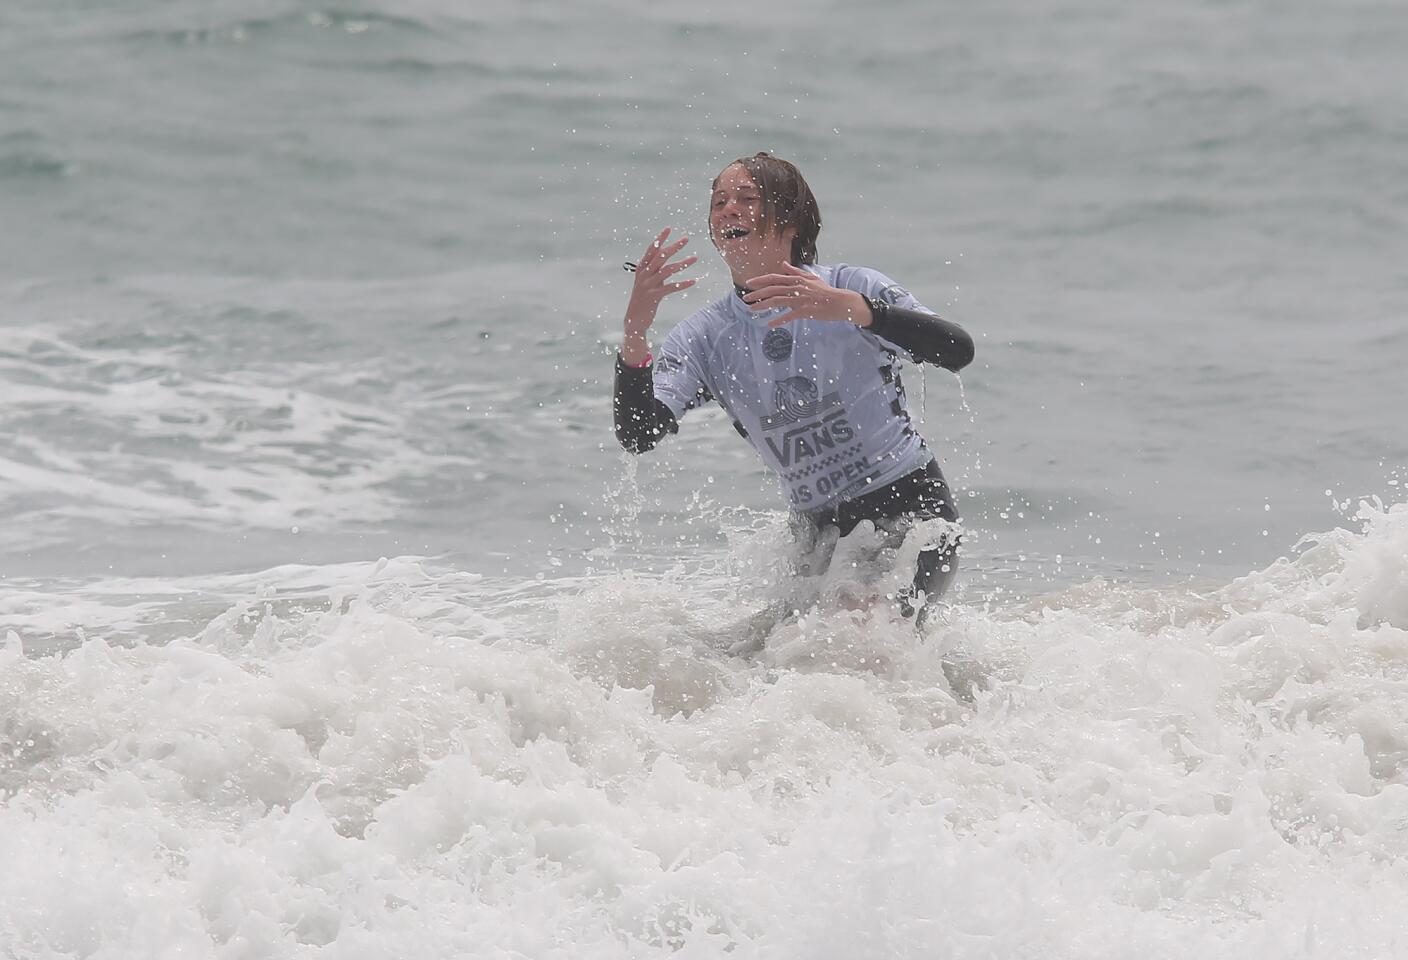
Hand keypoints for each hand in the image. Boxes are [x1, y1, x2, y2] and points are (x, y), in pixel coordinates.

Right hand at [625, 227, 698, 334]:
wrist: (633, 320)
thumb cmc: (642, 300)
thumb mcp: (646, 282)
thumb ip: (655, 272)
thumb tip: (667, 262)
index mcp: (641, 269)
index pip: (651, 249)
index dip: (660, 238)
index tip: (669, 228)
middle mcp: (644, 275)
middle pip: (660, 256)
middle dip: (674, 246)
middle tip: (686, 238)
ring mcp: (648, 285)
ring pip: (667, 270)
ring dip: (683, 263)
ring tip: (695, 258)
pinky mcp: (654, 296)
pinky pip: (671, 288)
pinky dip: (683, 284)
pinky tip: (694, 281)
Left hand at [742, 262, 871, 328]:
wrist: (840, 301)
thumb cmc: (825, 290)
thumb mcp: (810, 278)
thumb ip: (795, 271)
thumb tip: (783, 264)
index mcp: (797, 280)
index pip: (774, 278)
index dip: (760, 281)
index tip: (749, 283)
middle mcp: (796, 288)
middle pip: (772, 290)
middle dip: (757, 294)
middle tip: (745, 299)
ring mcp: (800, 299)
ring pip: (777, 301)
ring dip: (763, 306)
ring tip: (752, 310)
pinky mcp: (805, 311)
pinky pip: (789, 316)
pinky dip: (779, 320)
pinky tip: (770, 324)